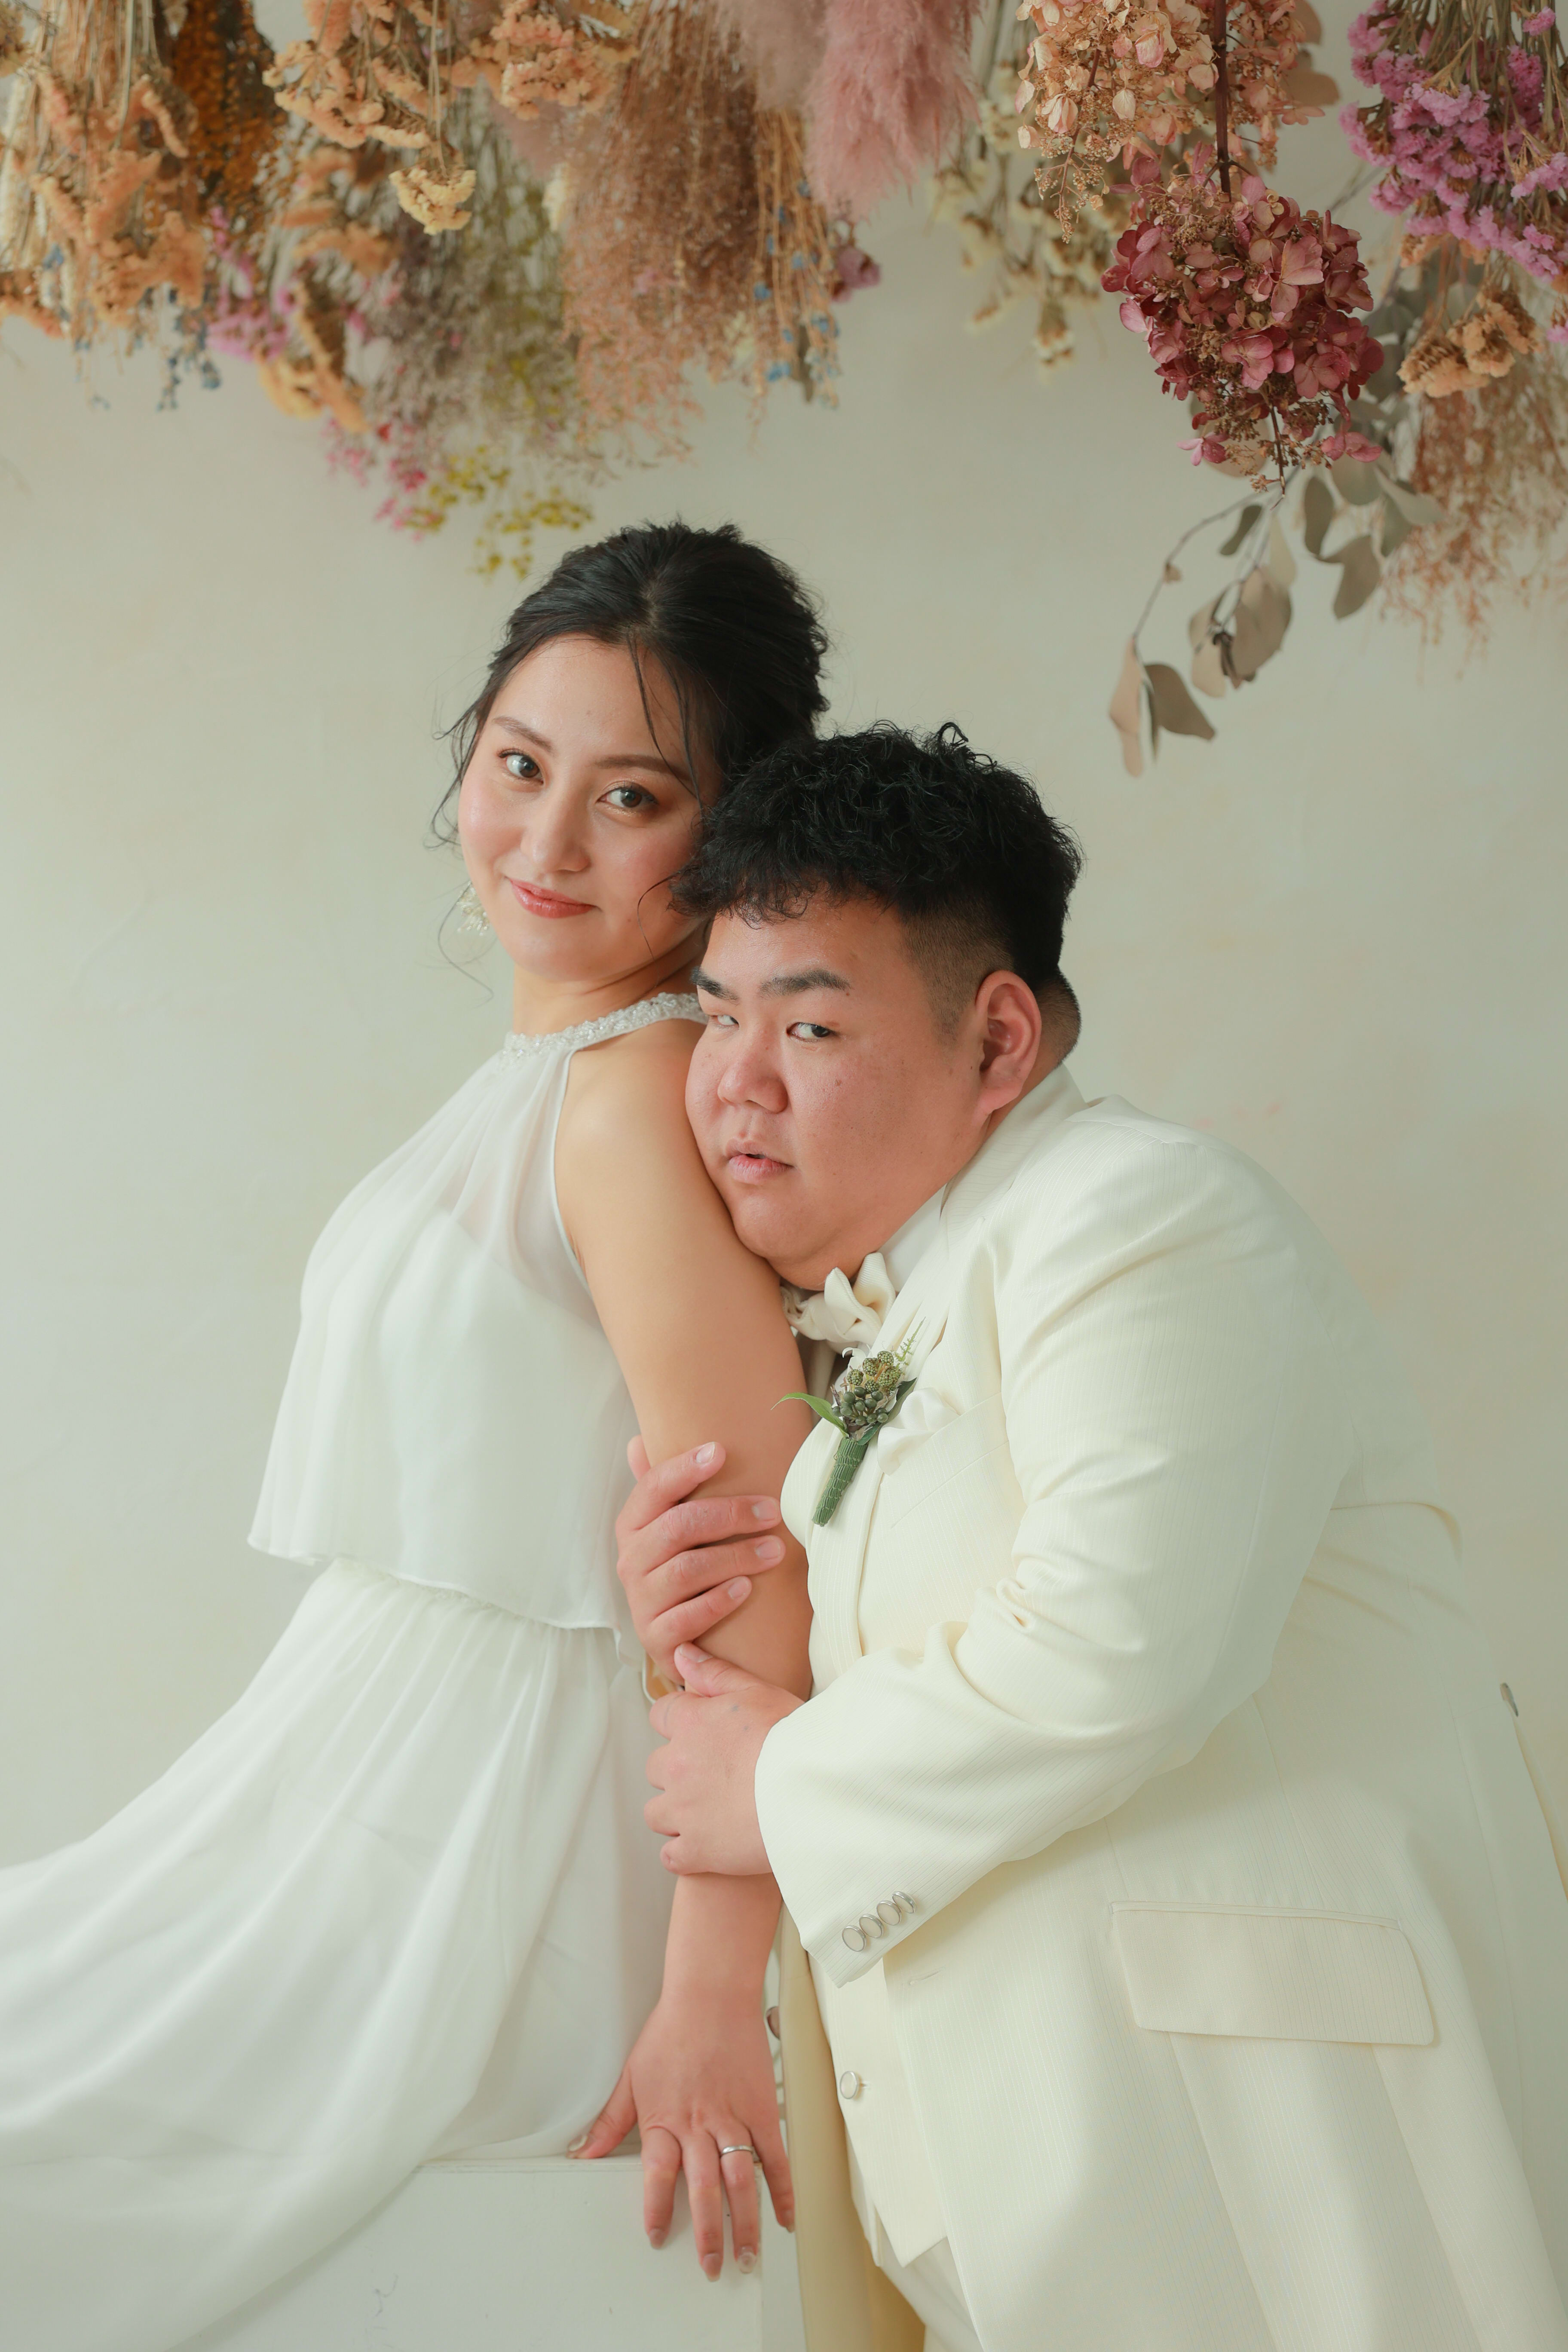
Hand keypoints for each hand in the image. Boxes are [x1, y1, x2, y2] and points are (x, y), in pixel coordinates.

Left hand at [573, 1983, 792, 2274]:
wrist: (711, 1995)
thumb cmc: (670, 2031)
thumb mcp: (631, 2075)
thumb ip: (610, 2121)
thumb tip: (584, 2153)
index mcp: (664, 2120)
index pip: (657, 2176)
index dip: (656, 2210)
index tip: (657, 2237)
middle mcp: (699, 2125)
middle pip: (704, 2190)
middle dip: (708, 2235)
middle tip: (712, 2267)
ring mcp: (734, 2119)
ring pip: (741, 2182)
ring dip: (745, 2223)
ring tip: (747, 2256)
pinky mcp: (762, 2110)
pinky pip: (775, 2157)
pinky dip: (782, 2189)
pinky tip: (784, 2217)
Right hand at [617, 1438, 786, 1682]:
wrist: (681, 1639)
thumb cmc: (683, 1566)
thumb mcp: (671, 1526)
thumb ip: (662, 1488)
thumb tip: (637, 1441)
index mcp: (633, 1525)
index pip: (653, 1488)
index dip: (684, 1468)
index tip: (721, 1451)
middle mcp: (631, 1560)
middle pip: (677, 1527)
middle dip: (729, 1515)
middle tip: (772, 1511)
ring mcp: (641, 1601)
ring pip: (686, 1570)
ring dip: (734, 1557)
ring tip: (775, 1550)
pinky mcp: (656, 1638)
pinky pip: (686, 1618)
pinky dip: (717, 1602)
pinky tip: (746, 1589)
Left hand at [646, 1647, 802, 1875]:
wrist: (810, 1793)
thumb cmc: (792, 1739)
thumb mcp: (756, 1691)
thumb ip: (714, 1672)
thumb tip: (680, 1654)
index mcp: (689, 1724)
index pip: (661, 1716)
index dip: (680, 1722)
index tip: (703, 1734)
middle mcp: (676, 1766)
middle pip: (655, 1767)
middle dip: (677, 1770)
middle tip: (715, 1775)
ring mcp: (682, 1812)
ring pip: (656, 1813)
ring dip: (676, 1813)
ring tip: (712, 1812)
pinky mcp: (695, 1851)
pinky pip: (671, 1856)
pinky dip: (685, 1853)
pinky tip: (710, 1845)